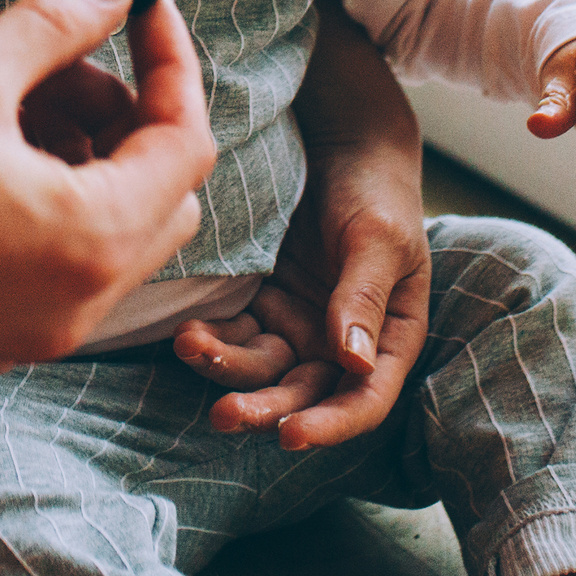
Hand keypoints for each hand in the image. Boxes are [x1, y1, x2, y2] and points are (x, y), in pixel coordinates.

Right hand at [0, 0, 217, 368]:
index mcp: (91, 239)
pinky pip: (55, 270)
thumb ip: (55, 28)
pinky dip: (45, 208)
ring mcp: (31, 333)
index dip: (170, 62)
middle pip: (160, 198)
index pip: (184, 143)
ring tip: (8, 100)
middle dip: (126, 116)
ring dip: (82, 160)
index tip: (141, 6)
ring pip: (107, 236)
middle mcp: (78, 306)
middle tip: (65, 59)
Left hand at [175, 0, 430, 444]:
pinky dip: (212, 339)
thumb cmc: (374, 188)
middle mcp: (341, 342)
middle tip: (227, 415)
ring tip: (193, 352)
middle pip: (305, 394)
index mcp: (388, 337)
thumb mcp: (378, 238)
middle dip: (267, 410)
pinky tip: (187, 334)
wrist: (337, 140)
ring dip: (228, 373)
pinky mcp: (259, 301)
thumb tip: (353, 365)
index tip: (291, 435)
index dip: (331, 425)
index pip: (365, 398)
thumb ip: (363, 298)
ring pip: (262, 370)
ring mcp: (297, 323)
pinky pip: (233, 333)